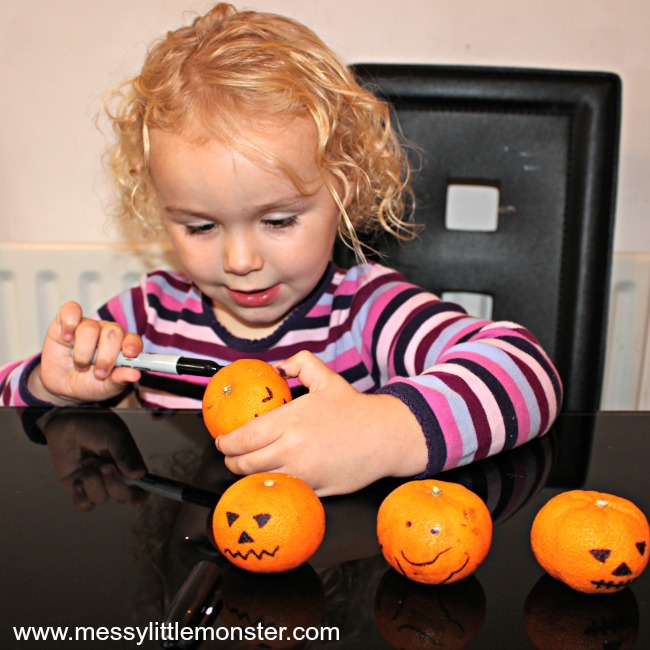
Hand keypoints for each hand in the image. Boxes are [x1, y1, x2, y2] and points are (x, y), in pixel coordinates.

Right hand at [28, 301, 142, 404]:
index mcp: (121, 346)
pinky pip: (70, 310)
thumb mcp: (107, 388)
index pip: (133, 339)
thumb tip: (135, 375)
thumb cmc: (89, 384)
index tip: (129, 354)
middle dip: (106, 355)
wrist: (62, 387)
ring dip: (84, 352)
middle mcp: (107, 332)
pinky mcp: (65, 321)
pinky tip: (67, 338)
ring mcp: (87, 326)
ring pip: (90, 328)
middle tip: (99, 373)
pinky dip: (69, 323)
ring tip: (80, 365)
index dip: (132, 344)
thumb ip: (120, 379)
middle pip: (113, 332)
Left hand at [41, 409, 147, 510]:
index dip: (141, 495)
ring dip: (93, 482)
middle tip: (105, 466)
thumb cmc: (95, 425)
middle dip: (114, 484)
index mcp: (129, 464)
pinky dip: (81, 496)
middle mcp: (115, 477)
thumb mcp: (115, 435)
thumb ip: (127, 455)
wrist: (66, 422)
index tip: (137, 500)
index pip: (141, 486)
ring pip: (101, 499)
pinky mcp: (78, 488)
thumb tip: (141, 475)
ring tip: (86, 462)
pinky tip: (77, 481)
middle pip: (122, 496)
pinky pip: (84, 505)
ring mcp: (96, 483)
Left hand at [215, 351, 427, 495]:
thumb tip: (278, 367)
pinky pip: (283, 490)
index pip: (243, 439)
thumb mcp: (326, 378)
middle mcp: (292, 449)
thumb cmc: (354, 409)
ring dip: (249, 475)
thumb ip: (300, 364)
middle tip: (231, 456)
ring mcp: (303, 473)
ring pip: (261, 480)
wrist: (384, 437)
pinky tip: (272, 477)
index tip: (222, 442)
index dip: (226, 444)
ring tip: (248, 467)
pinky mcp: (314, 490)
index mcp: (290, 421)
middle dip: (231, 462)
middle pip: (245, 464)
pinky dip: (273, 485)